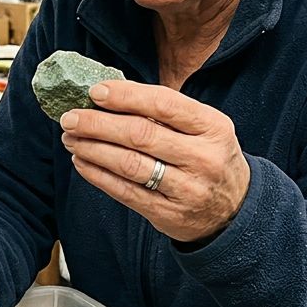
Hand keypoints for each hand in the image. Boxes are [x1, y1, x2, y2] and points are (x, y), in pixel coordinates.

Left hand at [59, 80, 250, 242]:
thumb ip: (166, 112)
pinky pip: (126, 192)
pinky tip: (82, 162)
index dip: (126, 96)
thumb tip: (108, 94)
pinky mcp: (170, 214)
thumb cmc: (208, 157)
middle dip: (98, 124)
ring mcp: (188, 189)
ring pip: (129, 164)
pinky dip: (98, 176)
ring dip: (92, 149)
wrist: (236, 210)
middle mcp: (204, 157)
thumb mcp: (204, 129)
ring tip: (71, 139)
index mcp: (213, 127)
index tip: (95, 92)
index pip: (164, 103)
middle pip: (140, 135)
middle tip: (70, 118)